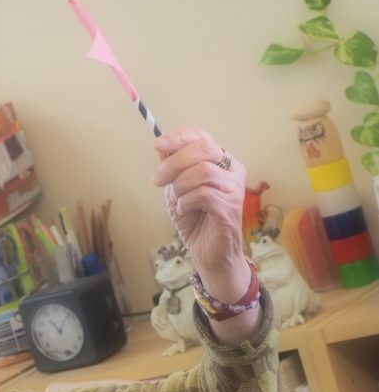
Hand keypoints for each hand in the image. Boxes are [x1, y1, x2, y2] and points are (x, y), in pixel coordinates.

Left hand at [152, 127, 245, 280]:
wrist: (208, 254)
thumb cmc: (196, 222)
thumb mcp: (178, 191)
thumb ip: (172, 168)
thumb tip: (161, 145)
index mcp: (221, 162)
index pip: (202, 137)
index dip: (179, 137)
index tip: (158, 144)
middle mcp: (232, 171)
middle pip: (202, 150)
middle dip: (173, 163)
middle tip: (158, 181)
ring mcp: (234, 189)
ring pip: (202, 171)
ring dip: (180, 186)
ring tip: (177, 202)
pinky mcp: (231, 207)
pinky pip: (203, 194)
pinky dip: (186, 202)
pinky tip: (184, 211)